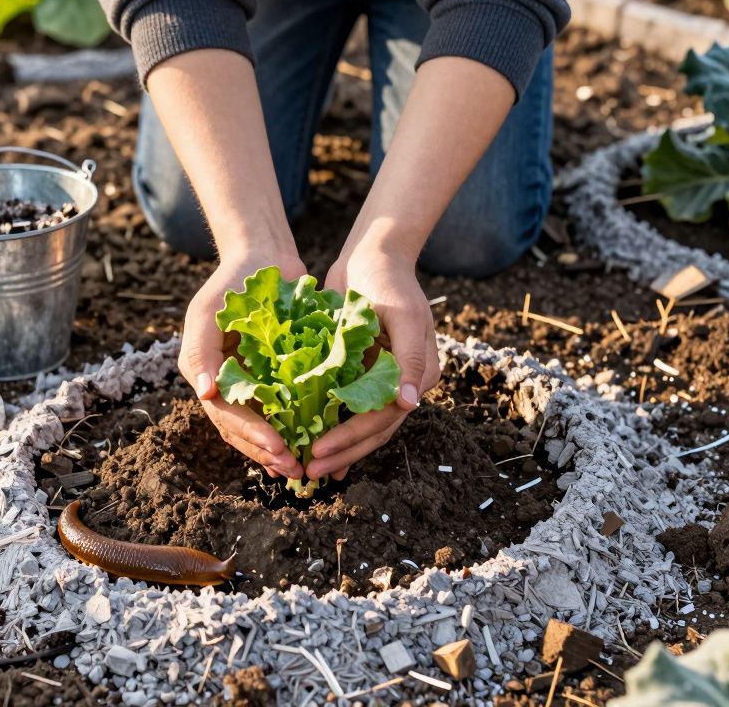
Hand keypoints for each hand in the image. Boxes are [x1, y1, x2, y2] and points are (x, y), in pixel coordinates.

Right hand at [180, 249, 306, 479]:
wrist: (263, 256)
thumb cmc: (232, 282)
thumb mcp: (208, 311)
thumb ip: (200, 351)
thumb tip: (206, 394)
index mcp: (205, 374)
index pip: (226, 415)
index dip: (251, 435)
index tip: (278, 448)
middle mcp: (225, 383)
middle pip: (241, 429)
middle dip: (266, 451)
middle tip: (293, 469)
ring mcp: (250, 381)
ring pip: (261, 425)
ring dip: (278, 448)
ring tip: (300, 467)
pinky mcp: (275, 375)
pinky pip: (282, 408)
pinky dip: (293, 427)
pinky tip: (308, 444)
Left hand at [307, 245, 440, 480]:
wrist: (371, 256)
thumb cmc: (388, 280)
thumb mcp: (403, 315)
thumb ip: (410, 358)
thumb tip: (409, 405)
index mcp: (420, 374)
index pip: (384, 418)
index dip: (352, 438)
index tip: (321, 452)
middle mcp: (403, 383)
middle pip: (373, 430)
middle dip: (341, 453)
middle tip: (308, 473)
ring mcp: (381, 380)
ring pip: (360, 425)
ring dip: (337, 449)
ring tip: (309, 470)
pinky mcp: (359, 373)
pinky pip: (346, 408)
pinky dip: (331, 427)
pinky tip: (313, 447)